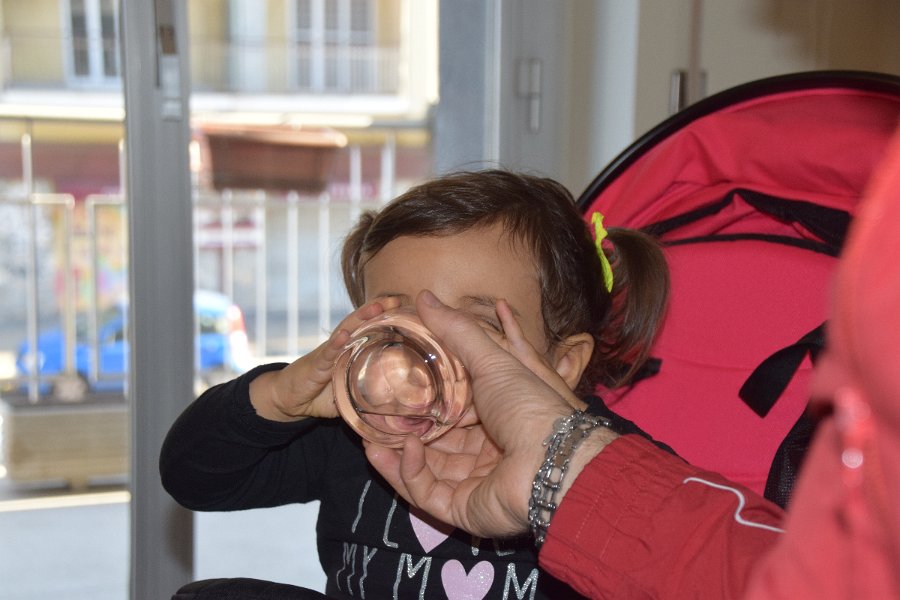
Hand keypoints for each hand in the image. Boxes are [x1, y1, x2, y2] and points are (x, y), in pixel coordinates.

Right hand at [250, 296, 401, 421]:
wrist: (287, 400)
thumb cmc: (320, 395)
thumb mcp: (350, 396)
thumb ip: (368, 397)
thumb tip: (391, 405)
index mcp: (350, 351)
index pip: (370, 330)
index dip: (386, 319)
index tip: (404, 307)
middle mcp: (340, 347)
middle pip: (360, 323)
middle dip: (377, 310)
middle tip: (397, 298)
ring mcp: (328, 354)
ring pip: (346, 331)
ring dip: (361, 318)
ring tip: (376, 307)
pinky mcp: (316, 365)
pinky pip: (327, 353)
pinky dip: (336, 344)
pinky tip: (344, 335)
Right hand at [365, 290, 616, 538]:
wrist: (553, 460)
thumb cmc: (528, 405)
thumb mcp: (491, 358)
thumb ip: (455, 330)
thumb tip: (424, 296)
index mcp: (498, 417)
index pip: (454, 410)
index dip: (425, 400)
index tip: (395, 387)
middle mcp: (487, 451)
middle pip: (436, 442)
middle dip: (405, 430)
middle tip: (374, 416)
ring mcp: (475, 483)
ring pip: (425, 469)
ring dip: (396, 452)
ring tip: (369, 435)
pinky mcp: (463, 510)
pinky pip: (426, 493)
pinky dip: (406, 472)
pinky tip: (392, 451)